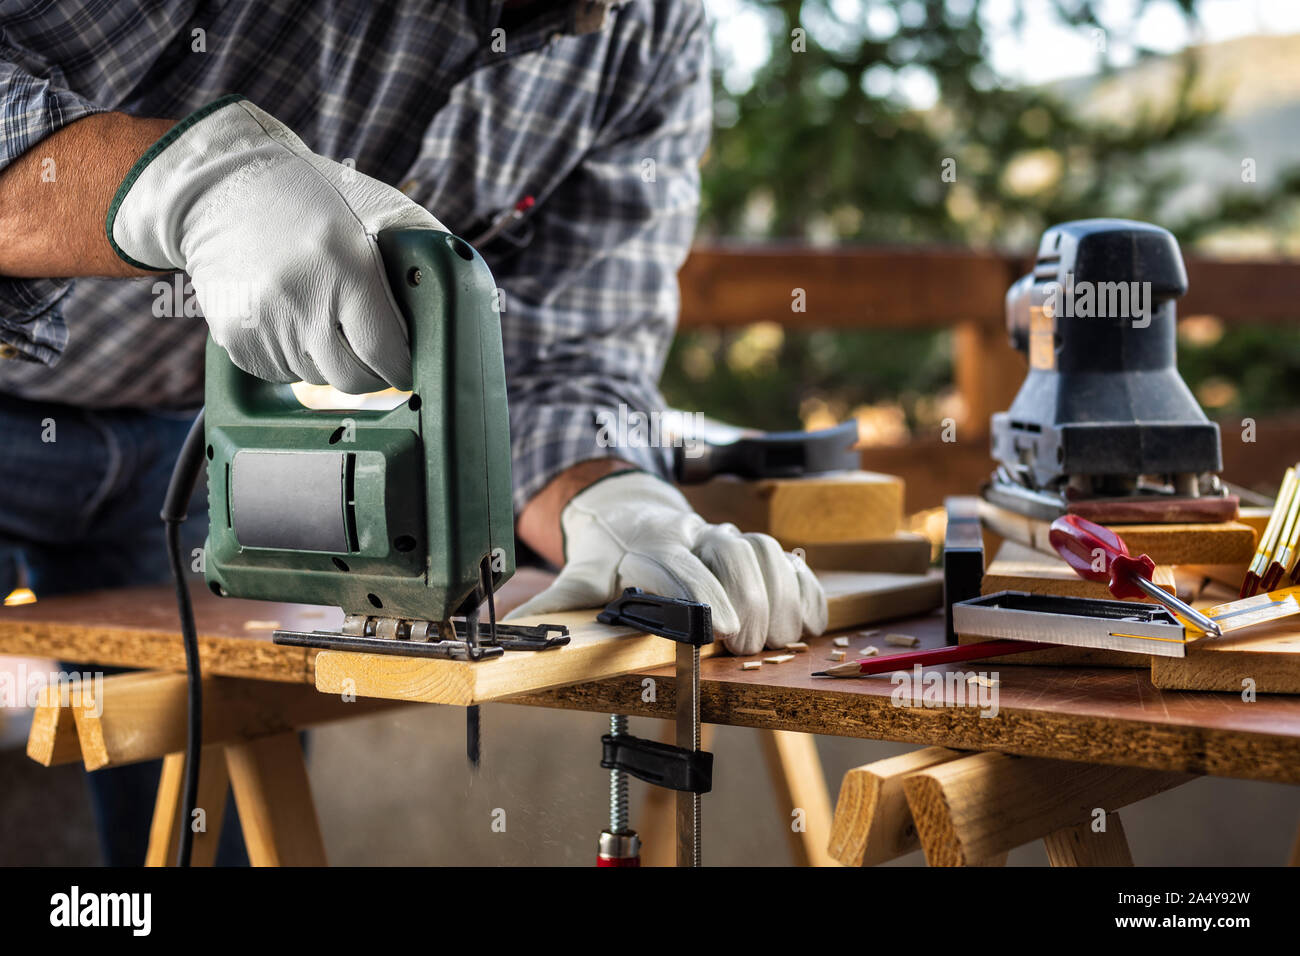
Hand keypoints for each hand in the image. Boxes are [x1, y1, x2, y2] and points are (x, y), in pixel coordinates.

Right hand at [107, 96, 440, 392]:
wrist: (221, 186)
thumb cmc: (310, 197)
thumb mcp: (374, 207)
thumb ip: (418, 248)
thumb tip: (454, 301)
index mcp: (347, 265)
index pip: (385, 352)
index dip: (401, 368)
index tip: (407, 367)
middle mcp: (303, 298)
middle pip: (350, 379)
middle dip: (370, 374)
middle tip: (374, 356)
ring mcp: (264, 322)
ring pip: (315, 378)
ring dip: (328, 361)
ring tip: (321, 316)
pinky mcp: (235, 337)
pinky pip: (279, 372)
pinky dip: (292, 357)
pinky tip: (289, 317)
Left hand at [506, 471, 827, 654]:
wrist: (627, 509)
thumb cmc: (606, 554)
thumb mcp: (580, 574)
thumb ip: (560, 603)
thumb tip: (515, 632)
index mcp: (650, 544)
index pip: (679, 564)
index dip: (702, 594)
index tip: (718, 630)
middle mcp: (692, 534)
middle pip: (729, 553)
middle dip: (747, 600)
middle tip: (749, 645)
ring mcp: (724, 536)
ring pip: (762, 550)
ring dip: (780, 593)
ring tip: (784, 637)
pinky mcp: (749, 546)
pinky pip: (786, 558)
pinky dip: (803, 587)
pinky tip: (809, 621)